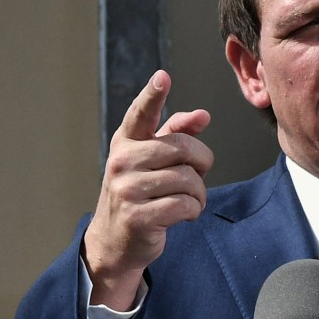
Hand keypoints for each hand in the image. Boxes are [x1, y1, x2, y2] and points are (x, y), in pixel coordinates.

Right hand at [83, 70, 213, 309]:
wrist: (115, 240)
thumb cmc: (140, 193)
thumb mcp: (152, 161)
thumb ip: (177, 135)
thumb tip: (202, 116)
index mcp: (126, 142)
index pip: (141, 114)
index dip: (153, 96)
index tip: (163, 77)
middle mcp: (122, 161)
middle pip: (183, 148)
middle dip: (202, 162)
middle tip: (198, 175)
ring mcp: (127, 189)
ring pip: (188, 179)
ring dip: (199, 192)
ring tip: (189, 199)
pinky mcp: (138, 216)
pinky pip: (185, 205)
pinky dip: (194, 210)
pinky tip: (185, 214)